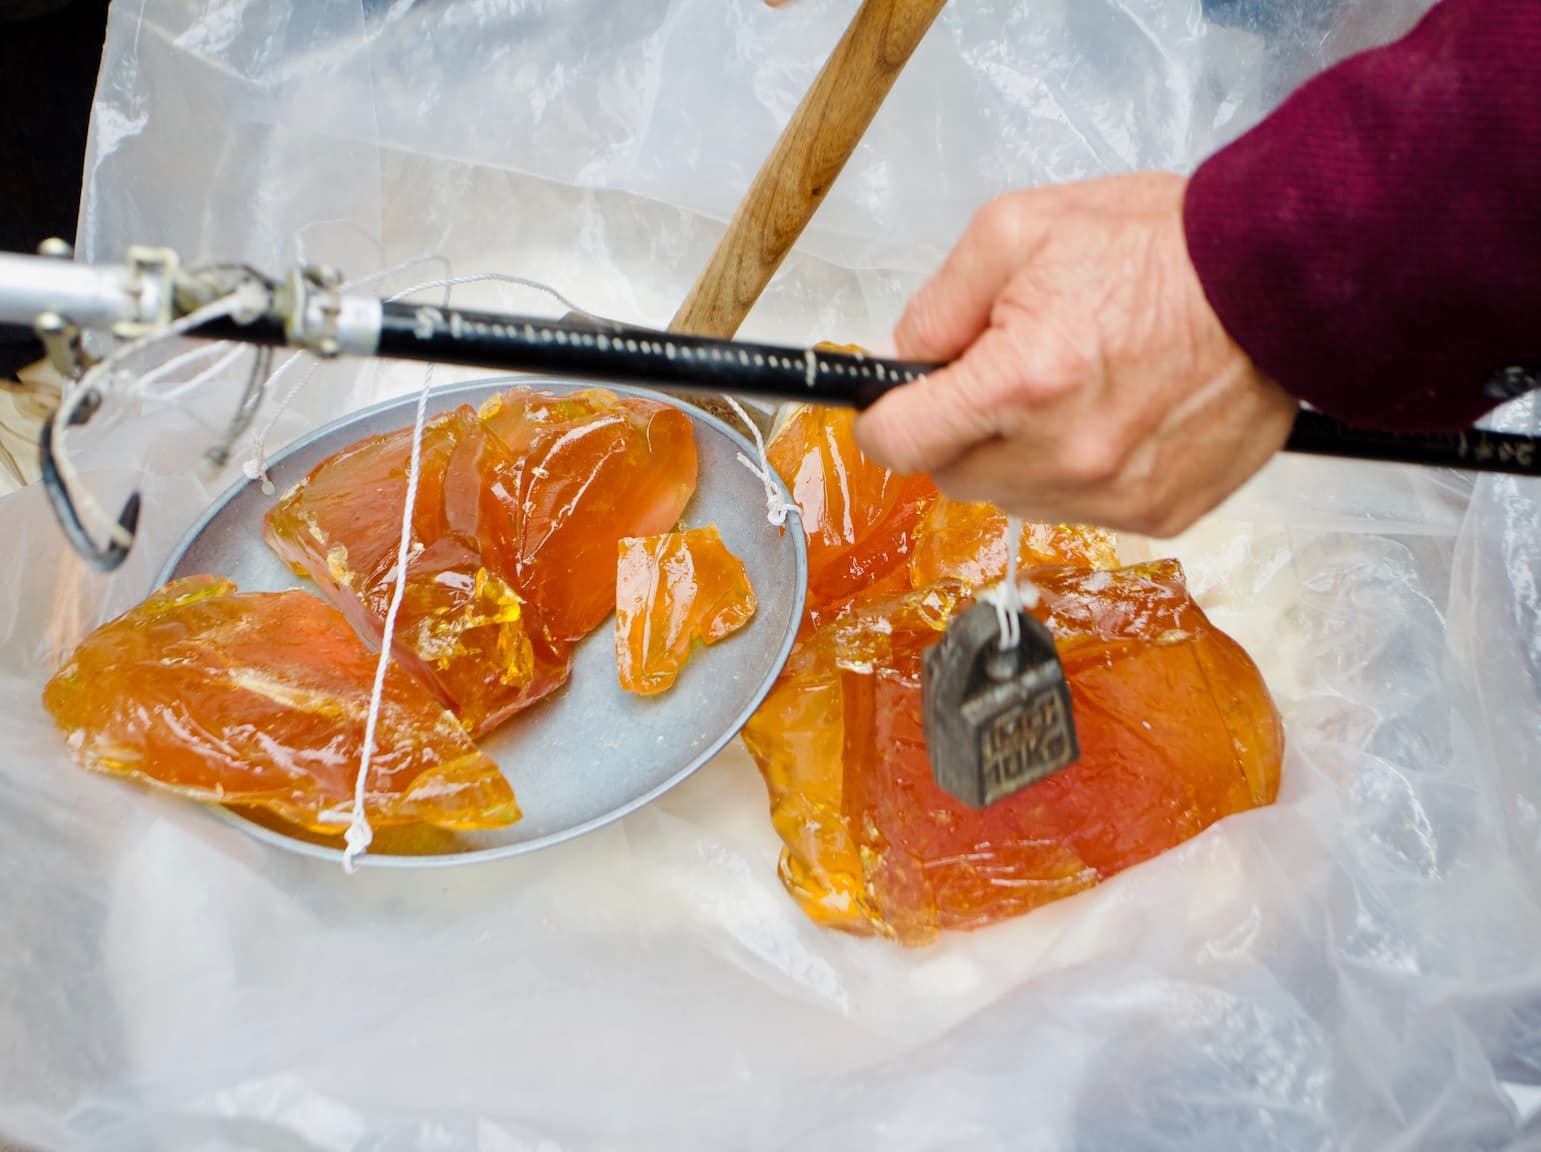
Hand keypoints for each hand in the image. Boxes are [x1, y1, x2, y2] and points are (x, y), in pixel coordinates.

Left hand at [854, 172, 1297, 537]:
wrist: (1281, 277)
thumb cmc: (1160, 246)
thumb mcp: (1019, 230)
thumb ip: (939, 302)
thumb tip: (897, 357)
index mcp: (1022, 383)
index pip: (900, 443)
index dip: (886, 418)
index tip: (895, 403)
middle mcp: (1066, 456)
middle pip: (953, 476)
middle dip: (959, 430)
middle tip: (1003, 375)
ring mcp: (1116, 494)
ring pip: (1015, 499)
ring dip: (1020, 455)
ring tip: (1072, 389)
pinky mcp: (1161, 513)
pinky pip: (1081, 511)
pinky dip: (1081, 473)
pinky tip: (1115, 417)